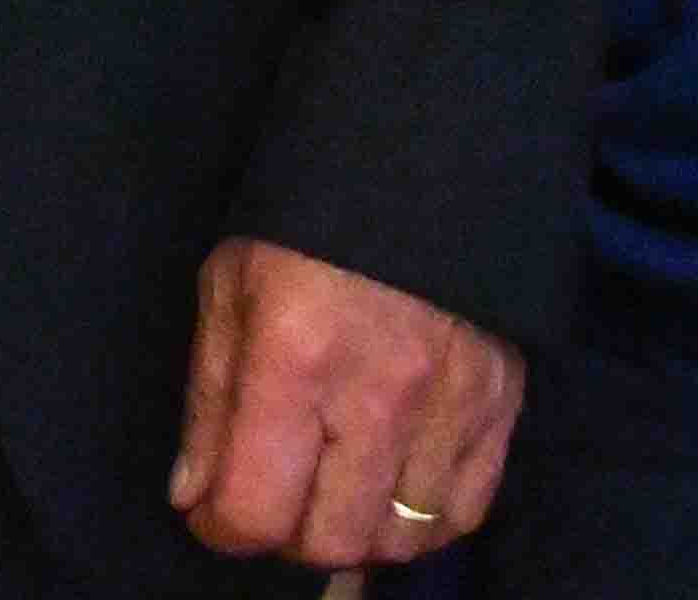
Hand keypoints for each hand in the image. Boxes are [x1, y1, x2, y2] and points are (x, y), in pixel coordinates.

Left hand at [169, 236, 523, 566]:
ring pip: (401, 538)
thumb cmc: (306, 221)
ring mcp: (451, 403)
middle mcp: (378, 393)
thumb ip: (209, 398)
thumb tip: (195, 497)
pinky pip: (465, 511)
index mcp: (295, 356)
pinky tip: (395, 481)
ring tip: (338, 488)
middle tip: (280, 492)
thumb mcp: (231, 286)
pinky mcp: (502, 401)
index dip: (222, 525)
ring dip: (360, 530)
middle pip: (331, 542)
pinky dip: (425, 517)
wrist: (422, 154)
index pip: (254, 509)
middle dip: (290, 534)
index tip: (216, 506)